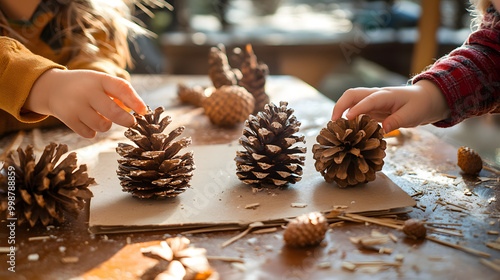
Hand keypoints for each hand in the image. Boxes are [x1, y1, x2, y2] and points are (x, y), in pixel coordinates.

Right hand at [24, 68, 147, 137]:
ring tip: (100, 117)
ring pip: (102, 125)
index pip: (121, 88)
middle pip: (113, 111)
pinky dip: (92, 131)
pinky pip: (90, 133)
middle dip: (126, 120)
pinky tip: (87, 121)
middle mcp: (87, 91)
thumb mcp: (99, 82)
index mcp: (99, 79)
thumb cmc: (85, 86)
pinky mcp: (68, 118)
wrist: (51, 88)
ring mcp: (76, 106)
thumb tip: (137, 111)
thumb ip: (118, 93)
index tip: (143, 111)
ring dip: (106, 125)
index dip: (135, 100)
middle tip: (131, 123)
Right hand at [331, 80, 449, 132]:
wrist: (426, 99)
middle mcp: (376, 95)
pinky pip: (356, 110)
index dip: (357, 109)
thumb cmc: (420, 105)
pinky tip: (345, 129)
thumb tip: (382, 130)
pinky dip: (348, 118)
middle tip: (333, 122)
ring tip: (335, 127)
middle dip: (340, 105)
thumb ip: (397, 121)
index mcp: (386, 95)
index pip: (368, 100)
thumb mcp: (412, 115)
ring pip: (351, 101)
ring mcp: (372, 101)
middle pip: (352, 94)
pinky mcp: (372, 109)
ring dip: (341, 111)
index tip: (347, 119)